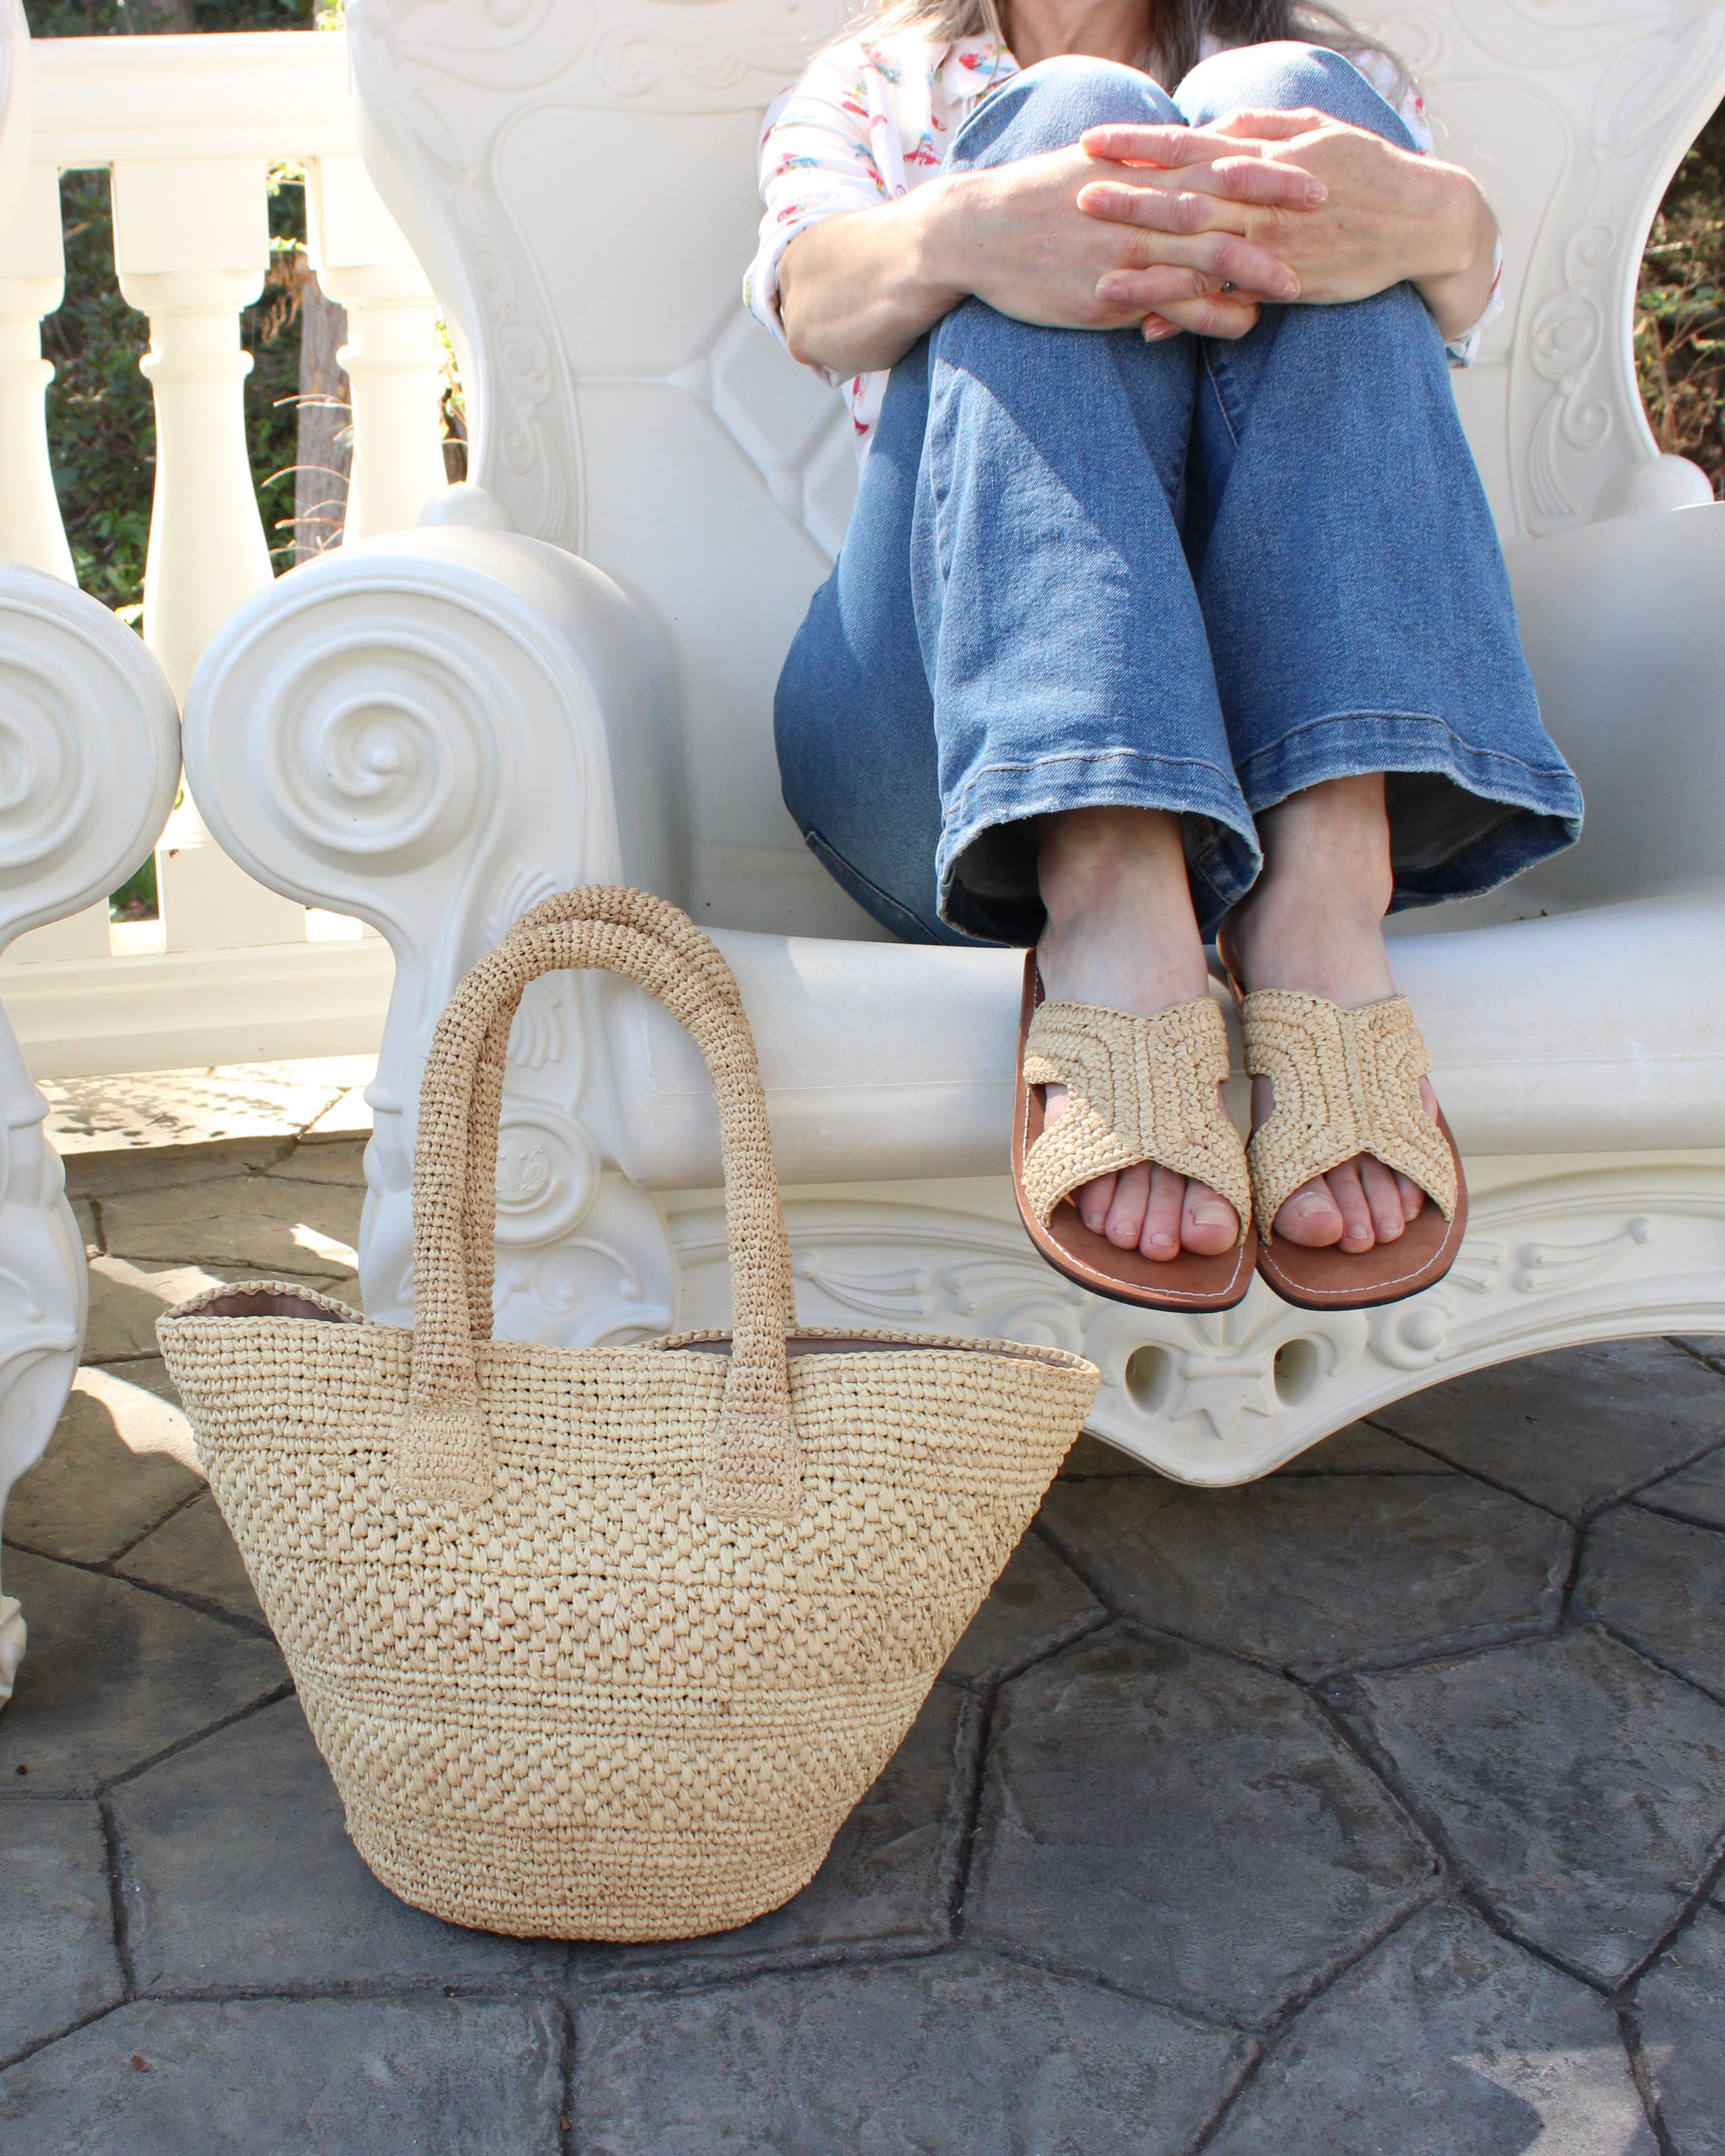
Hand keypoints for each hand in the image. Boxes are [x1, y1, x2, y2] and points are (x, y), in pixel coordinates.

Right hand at [934, 141, 1310, 339]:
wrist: (978, 232)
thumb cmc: (1038, 200)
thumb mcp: (1093, 167)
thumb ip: (1144, 165)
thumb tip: (1183, 157)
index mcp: (1139, 170)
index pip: (1215, 157)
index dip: (1266, 157)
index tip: (1313, 156)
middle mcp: (1138, 204)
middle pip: (1221, 198)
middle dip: (1276, 201)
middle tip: (1329, 204)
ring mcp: (1125, 249)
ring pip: (1203, 256)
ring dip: (1255, 269)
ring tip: (1299, 282)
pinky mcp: (1108, 292)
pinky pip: (1170, 306)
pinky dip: (1210, 316)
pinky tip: (1245, 325)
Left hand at [1077, 110, 1497, 342]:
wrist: (1423, 220)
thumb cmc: (1367, 172)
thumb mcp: (1315, 133)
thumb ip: (1259, 128)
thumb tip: (1212, 125)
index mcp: (1264, 156)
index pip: (1189, 144)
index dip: (1139, 143)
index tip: (1093, 140)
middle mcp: (1263, 198)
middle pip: (1183, 196)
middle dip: (1129, 198)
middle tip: (1077, 197)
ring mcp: (1273, 243)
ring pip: (1199, 253)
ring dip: (1148, 264)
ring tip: (1098, 273)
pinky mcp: (1286, 283)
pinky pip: (1228, 302)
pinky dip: (1188, 314)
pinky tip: (1148, 326)